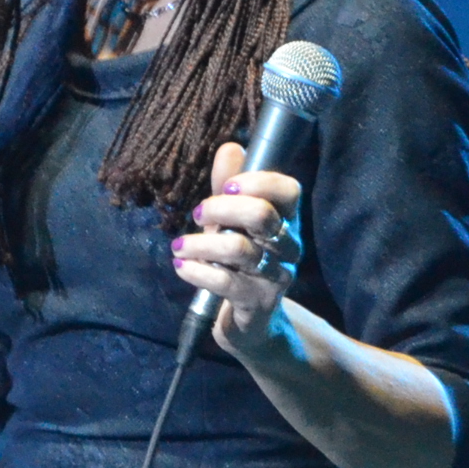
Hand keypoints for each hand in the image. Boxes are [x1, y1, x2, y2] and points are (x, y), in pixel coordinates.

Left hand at [173, 139, 304, 350]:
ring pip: (240, 250)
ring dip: (201, 244)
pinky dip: (197, 271)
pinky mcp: (258, 302)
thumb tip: (230, 148)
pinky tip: (182, 266)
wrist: (249, 320)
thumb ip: (227, 186)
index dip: (257, 181)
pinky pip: (226, 282)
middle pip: (263, 215)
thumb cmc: (238, 261)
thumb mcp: (231, 221)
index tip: (225, 187)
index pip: (289, 189)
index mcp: (287, 219)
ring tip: (179, 246)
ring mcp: (276, 275)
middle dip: (221, 209)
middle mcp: (288, 245)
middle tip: (197, 214)